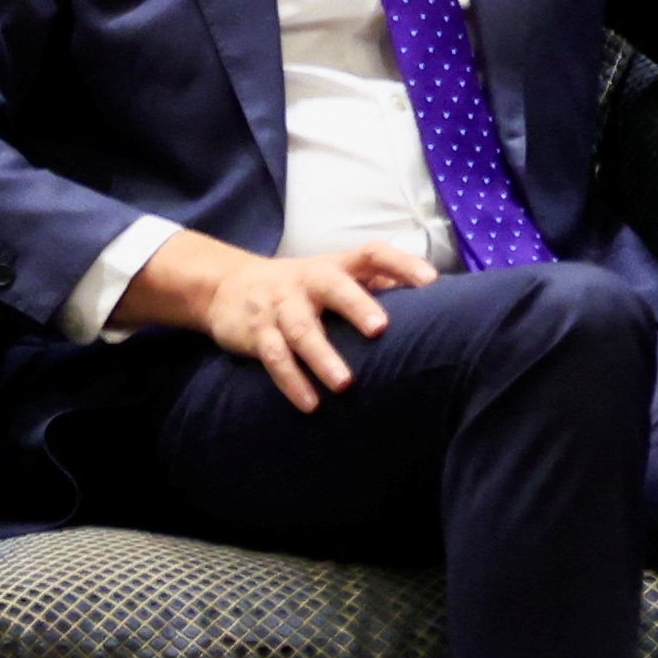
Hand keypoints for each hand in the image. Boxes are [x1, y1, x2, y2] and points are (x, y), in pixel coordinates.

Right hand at [197, 241, 438, 413]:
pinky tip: (310, 404)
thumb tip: (432, 298)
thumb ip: (378, 283)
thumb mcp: (335, 276)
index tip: (431, 281)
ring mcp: (281, 306)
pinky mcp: (257, 333)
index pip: (373, 254)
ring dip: (323, 357)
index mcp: (336, 266)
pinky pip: (275, 358)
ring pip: (302, 329)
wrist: (225, 286)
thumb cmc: (301, 286)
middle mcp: (309, 281)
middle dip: (357, 305)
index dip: (402, 264)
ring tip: (345, 384)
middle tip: (380, 329)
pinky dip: (292, 382)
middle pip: (334, 287)